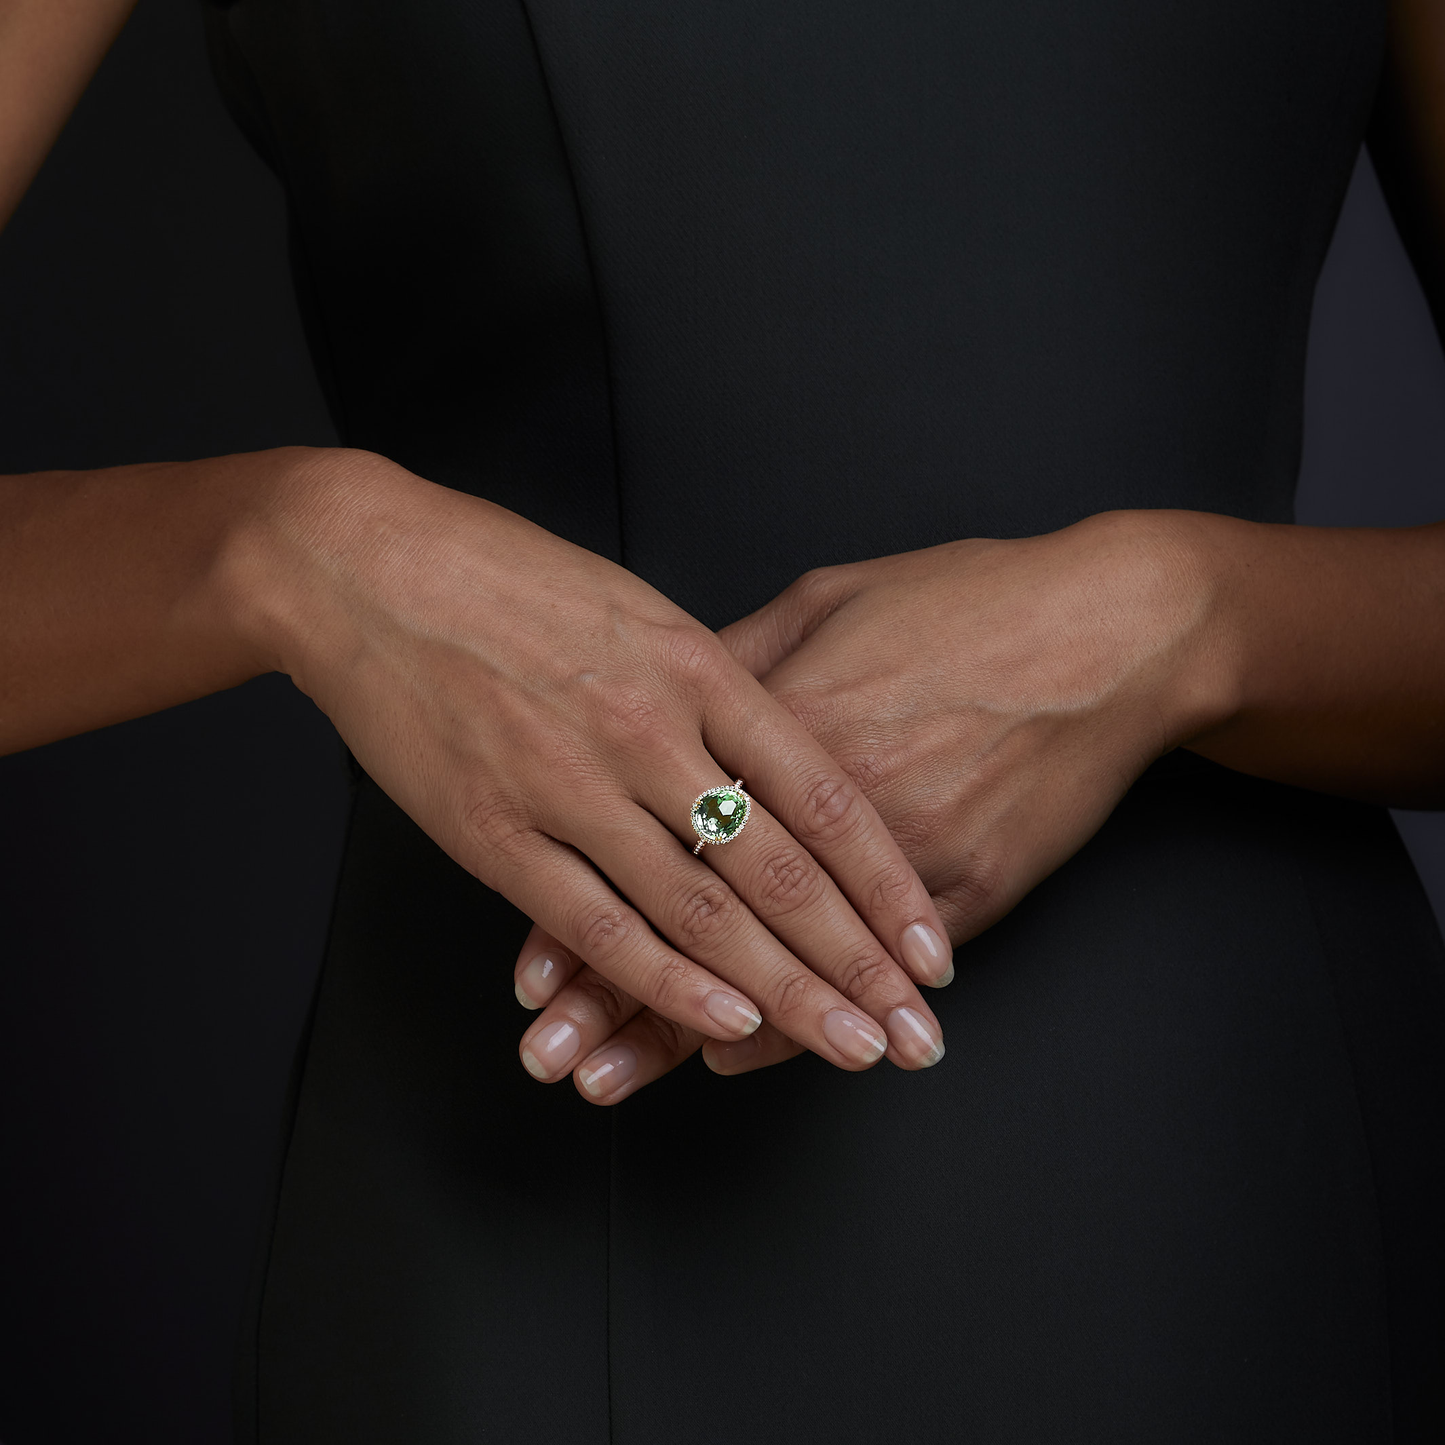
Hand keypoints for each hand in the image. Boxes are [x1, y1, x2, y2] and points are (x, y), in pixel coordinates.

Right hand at [228, 450, 949, 1088]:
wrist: (367, 567)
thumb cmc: (509, 577)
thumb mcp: (642, 609)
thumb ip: (715, 687)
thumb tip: (780, 755)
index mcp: (697, 667)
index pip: (825, 796)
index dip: (887, 883)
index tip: (931, 945)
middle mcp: (648, 731)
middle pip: (780, 868)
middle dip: (859, 962)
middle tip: (916, 1032)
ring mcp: (571, 785)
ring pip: (702, 911)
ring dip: (784, 993)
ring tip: (850, 1048)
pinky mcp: (496, 832)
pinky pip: (599, 924)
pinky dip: (665, 982)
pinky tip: (723, 1025)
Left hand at [516, 509, 1233, 1090]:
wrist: (1105, 628)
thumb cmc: (963, 602)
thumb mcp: (826, 608)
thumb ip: (730, 667)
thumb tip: (662, 714)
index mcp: (766, 715)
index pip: (647, 830)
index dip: (583, 902)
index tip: (532, 967)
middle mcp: (814, 793)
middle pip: (689, 906)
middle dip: (609, 991)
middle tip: (548, 1051)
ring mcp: (888, 848)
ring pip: (765, 958)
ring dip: (680, 1032)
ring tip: (608, 1082)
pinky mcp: (960, 886)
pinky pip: (855, 976)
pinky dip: (793, 1027)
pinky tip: (733, 1064)